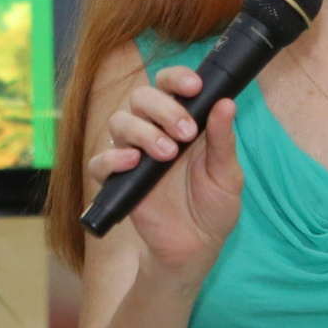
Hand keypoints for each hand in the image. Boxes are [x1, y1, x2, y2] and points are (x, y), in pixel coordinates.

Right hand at [83, 65, 242, 281]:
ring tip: (167, 153)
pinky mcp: (119, 182)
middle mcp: (154, 131)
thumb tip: (226, 102)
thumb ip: (223, 140)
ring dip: (143, 131)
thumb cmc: (213, 208)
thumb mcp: (227, 175)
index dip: (177, 78)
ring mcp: (134, 155)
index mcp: (182, 122)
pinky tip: (134, 162)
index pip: (170, 85)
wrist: (196, 249)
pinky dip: (113, 158)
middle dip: (163, 107)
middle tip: (186, 132)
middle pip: (141, 97)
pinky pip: (100, 162)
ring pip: (120, 121)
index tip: (194, 86)